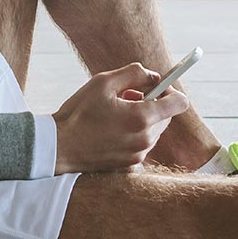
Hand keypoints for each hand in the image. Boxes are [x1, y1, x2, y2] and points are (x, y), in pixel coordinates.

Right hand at [51, 63, 189, 173]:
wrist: (58, 146)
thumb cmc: (78, 112)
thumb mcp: (103, 82)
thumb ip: (134, 73)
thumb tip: (154, 76)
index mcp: (141, 117)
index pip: (179, 103)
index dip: (171, 90)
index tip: (155, 86)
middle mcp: (145, 139)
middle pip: (166, 116)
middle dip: (152, 103)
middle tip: (126, 97)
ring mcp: (138, 155)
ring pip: (154, 130)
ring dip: (142, 118)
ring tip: (115, 113)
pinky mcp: (130, 165)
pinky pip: (142, 143)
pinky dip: (134, 134)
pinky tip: (112, 130)